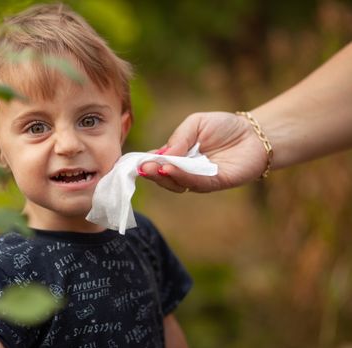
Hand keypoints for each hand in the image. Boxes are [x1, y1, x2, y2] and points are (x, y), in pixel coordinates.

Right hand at [140, 111, 267, 192]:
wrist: (256, 133)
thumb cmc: (225, 126)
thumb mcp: (196, 123)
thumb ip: (179, 137)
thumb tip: (162, 155)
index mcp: (178, 155)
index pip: (156, 161)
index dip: (145, 162)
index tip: (133, 162)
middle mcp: (185, 170)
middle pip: (163, 176)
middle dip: (152, 172)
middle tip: (143, 168)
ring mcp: (199, 179)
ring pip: (177, 182)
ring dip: (164, 176)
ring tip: (157, 168)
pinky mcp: (214, 183)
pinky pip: (196, 183)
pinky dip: (182, 177)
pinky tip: (172, 169)